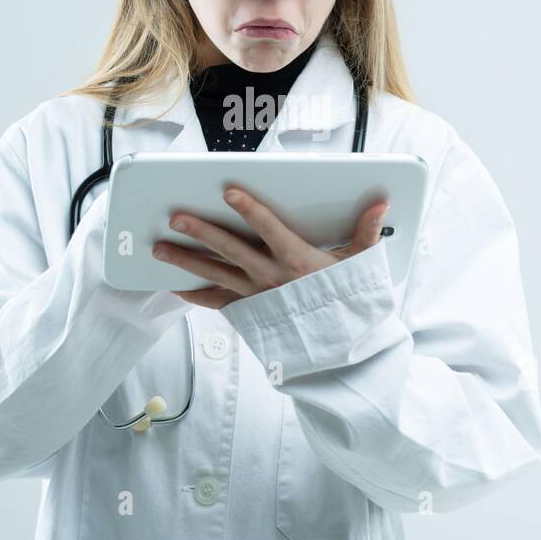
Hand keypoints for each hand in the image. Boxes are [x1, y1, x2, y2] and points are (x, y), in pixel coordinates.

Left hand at [154, 187, 389, 309]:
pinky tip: (172, 286)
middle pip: (230, 250)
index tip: (229, 192)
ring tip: (159, 248)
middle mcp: (270, 277)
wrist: (340, 347)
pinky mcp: (248, 312)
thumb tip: (381, 204)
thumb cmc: (346, 300)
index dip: (248, 209)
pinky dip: (193, 295)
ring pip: (215, 274)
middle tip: (176, 217)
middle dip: (201, 232)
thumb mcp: (361, 265)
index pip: (268, 228)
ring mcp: (255, 296)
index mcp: (296, 260)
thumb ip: (367, 232)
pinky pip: (216, 303)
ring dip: (185, 260)